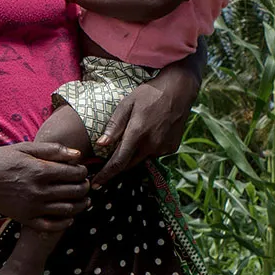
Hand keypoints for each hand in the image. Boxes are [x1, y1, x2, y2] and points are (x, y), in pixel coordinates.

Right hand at [0, 141, 90, 231]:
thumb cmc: (0, 160)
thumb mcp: (24, 148)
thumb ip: (52, 150)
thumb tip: (78, 155)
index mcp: (40, 171)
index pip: (75, 173)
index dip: (83, 172)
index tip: (82, 171)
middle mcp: (39, 190)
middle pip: (75, 192)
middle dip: (85, 187)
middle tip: (85, 184)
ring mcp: (32, 207)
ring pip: (68, 210)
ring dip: (81, 205)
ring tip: (83, 200)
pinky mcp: (25, 218)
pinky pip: (51, 225)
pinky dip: (65, 222)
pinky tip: (69, 217)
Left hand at [91, 63, 199, 186]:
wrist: (179, 90)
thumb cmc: (148, 94)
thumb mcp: (126, 104)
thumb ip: (114, 126)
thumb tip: (101, 144)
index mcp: (138, 134)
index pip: (118, 162)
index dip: (106, 175)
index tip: (95, 184)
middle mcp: (152, 144)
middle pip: (128, 164)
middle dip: (116, 167)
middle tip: (103, 168)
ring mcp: (164, 148)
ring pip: (141, 159)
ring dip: (132, 155)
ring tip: (131, 138)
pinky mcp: (172, 148)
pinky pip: (153, 154)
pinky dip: (146, 150)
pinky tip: (148, 134)